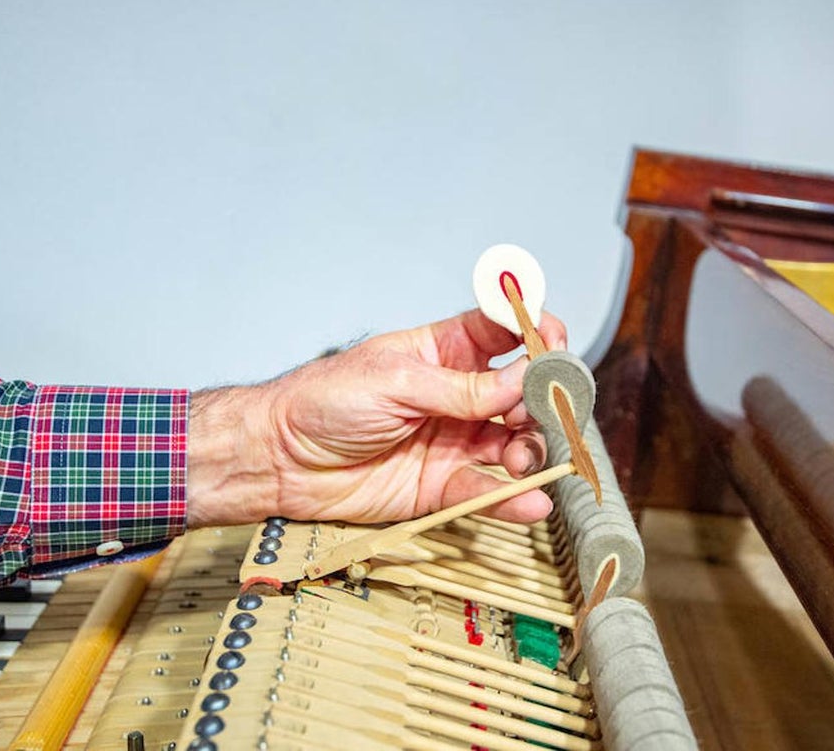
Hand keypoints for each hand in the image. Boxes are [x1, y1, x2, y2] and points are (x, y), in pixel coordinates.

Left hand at [186, 309, 566, 528]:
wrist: (279, 460)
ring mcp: (453, 440)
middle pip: (522, 394)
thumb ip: (462, 387)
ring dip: (531, 451)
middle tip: (548, 414)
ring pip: (515, 444)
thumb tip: (521, 378)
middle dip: (542, 402)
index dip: (535, 332)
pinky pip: (487, 490)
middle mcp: (457, 395)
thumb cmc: (322, 403)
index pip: (505, 332)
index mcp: (444, 351)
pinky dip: (512, 498)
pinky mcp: (442, 485)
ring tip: (524, 460)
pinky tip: (530, 501)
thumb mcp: (394, 381)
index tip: (554, 345)